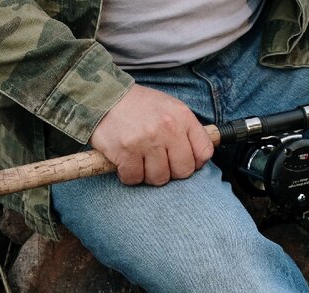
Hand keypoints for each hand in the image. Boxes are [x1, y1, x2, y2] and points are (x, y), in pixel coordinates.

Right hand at [90, 84, 214, 185]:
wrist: (104, 97)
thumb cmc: (139, 107)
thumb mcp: (169, 108)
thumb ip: (186, 130)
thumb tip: (198, 159)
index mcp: (182, 117)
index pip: (204, 153)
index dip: (194, 163)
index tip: (181, 160)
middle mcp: (167, 128)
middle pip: (183, 171)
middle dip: (171, 172)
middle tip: (158, 163)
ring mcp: (147, 141)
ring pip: (159, 178)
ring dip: (148, 175)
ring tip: (140, 161)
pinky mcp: (125, 151)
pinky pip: (134, 178)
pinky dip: (129, 175)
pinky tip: (126, 162)